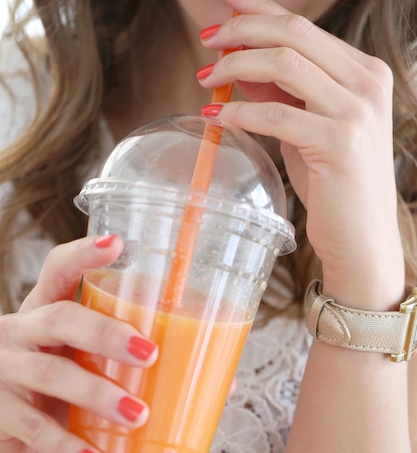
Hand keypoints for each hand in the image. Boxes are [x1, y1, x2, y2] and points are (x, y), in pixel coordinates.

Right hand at [0, 235, 157, 452]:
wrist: (3, 419)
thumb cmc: (59, 379)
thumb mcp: (82, 357)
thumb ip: (134, 361)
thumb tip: (226, 380)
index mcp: (45, 307)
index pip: (59, 268)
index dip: (83, 253)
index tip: (117, 244)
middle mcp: (20, 330)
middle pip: (61, 318)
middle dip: (106, 333)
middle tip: (150, 353)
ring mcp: (4, 369)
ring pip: (51, 374)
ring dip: (97, 394)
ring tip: (137, 413)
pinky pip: (32, 427)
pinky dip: (64, 444)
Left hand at [198, 0, 404, 309]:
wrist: (362, 236)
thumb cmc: (333, 179)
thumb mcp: (307, 123)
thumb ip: (281, 89)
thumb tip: (238, 59)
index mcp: (365, 70)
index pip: (304, 25)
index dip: (261, 7)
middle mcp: (368, 82)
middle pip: (294, 32)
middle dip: (242, 30)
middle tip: (207, 39)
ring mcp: (357, 111)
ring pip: (284, 63)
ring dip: (235, 65)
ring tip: (206, 77)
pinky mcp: (339, 142)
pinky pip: (275, 113)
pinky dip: (239, 110)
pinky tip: (215, 115)